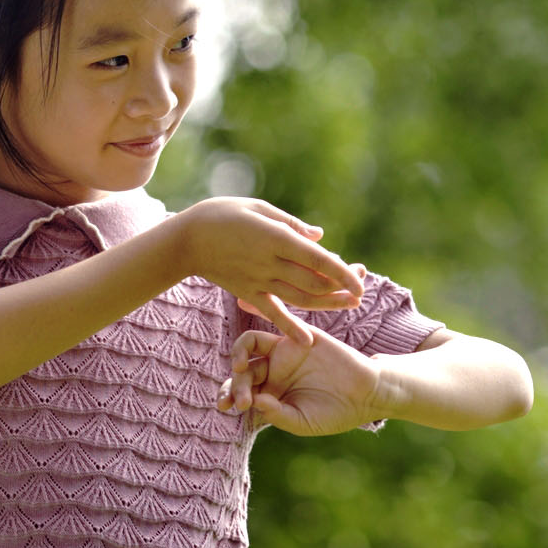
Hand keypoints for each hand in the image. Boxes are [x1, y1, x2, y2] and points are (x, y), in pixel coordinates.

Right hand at [173, 198, 364, 344]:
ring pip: (300, 298)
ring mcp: (258, 281)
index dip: (343, 272)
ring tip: (348, 306)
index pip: (318, 259)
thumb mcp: (258, 208)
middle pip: (314, 282)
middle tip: (360, 291)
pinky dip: (290, 327)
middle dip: (341, 288)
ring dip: (327, 304)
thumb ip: (291, 224)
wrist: (186, 240)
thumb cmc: (222, 215)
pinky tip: (307, 340)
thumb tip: (320, 237)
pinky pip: (272, 313)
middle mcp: (270, 262)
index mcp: (276, 238)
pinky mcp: (247, 292)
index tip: (361, 282)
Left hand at [216, 317, 383, 435]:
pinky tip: (245, 327)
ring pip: (248, 347)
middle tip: (241, 400)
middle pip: (241, 372)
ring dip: (237, 355)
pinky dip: (256, 322)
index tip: (226, 406)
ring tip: (239, 368)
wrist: (367, 393)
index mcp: (269, 394)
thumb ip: (277, 414)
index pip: (240, 392)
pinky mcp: (296, 336)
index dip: (229, 396)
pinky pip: (271, 324)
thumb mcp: (303, 421)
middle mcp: (271, 372)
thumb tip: (253, 402)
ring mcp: (282, 353)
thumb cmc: (335, 413)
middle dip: (236, 386)